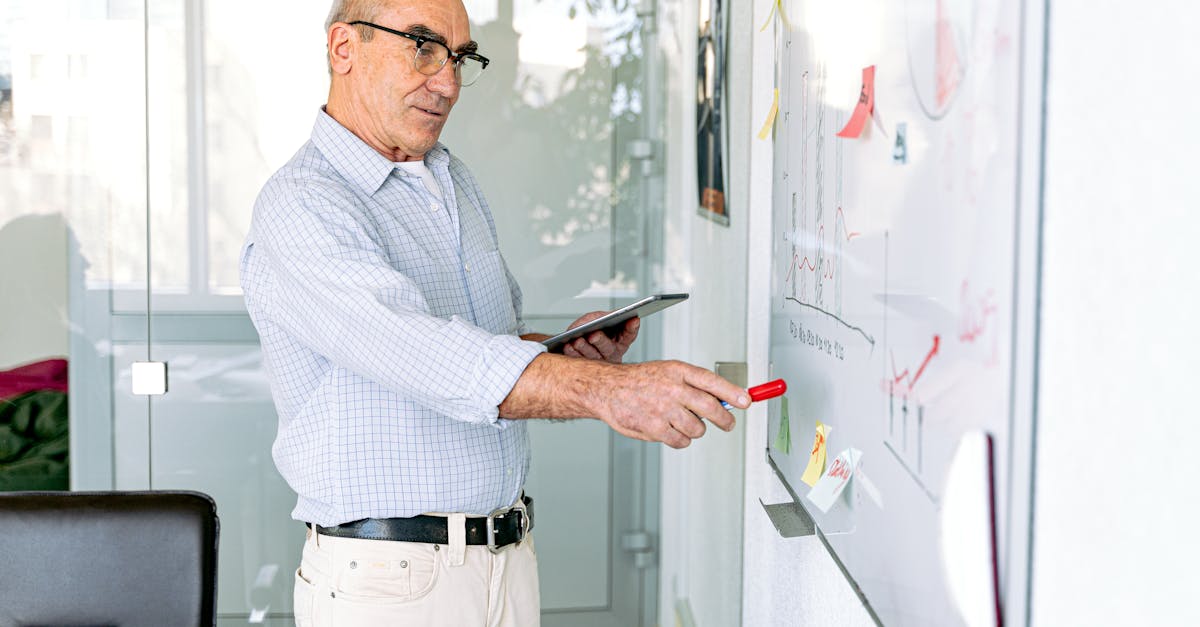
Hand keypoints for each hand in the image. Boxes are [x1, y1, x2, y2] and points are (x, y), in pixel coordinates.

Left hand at [562, 312, 638, 363]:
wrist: (577, 342)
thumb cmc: (594, 329)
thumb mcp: (602, 319)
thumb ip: (608, 316)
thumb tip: (611, 314)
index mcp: (620, 341)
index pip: (629, 334)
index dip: (632, 328)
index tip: (634, 319)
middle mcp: (610, 353)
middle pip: (607, 348)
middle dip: (600, 341)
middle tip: (593, 335)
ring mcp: (597, 361)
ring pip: (591, 356)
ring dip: (584, 348)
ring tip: (576, 341)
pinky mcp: (582, 366)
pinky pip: (577, 360)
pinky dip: (571, 353)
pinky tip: (567, 346)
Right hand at [591, 360, 749, 448]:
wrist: (608, 389)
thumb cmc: (640, 381)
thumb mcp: (668, 372)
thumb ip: (694, 384)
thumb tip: (723, 400)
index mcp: (678, 371)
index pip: (712, 382)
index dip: (733, 392)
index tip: (747, 401)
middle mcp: (672, 389)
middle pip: (711, 408)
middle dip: (725, 419)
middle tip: (728, 423)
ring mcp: (664, 409)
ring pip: (698, 429)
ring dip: (695, 429)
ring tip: (683, 421)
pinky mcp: (655, 428)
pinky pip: (681, 441)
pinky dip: (680, 439)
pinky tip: (671, 430)